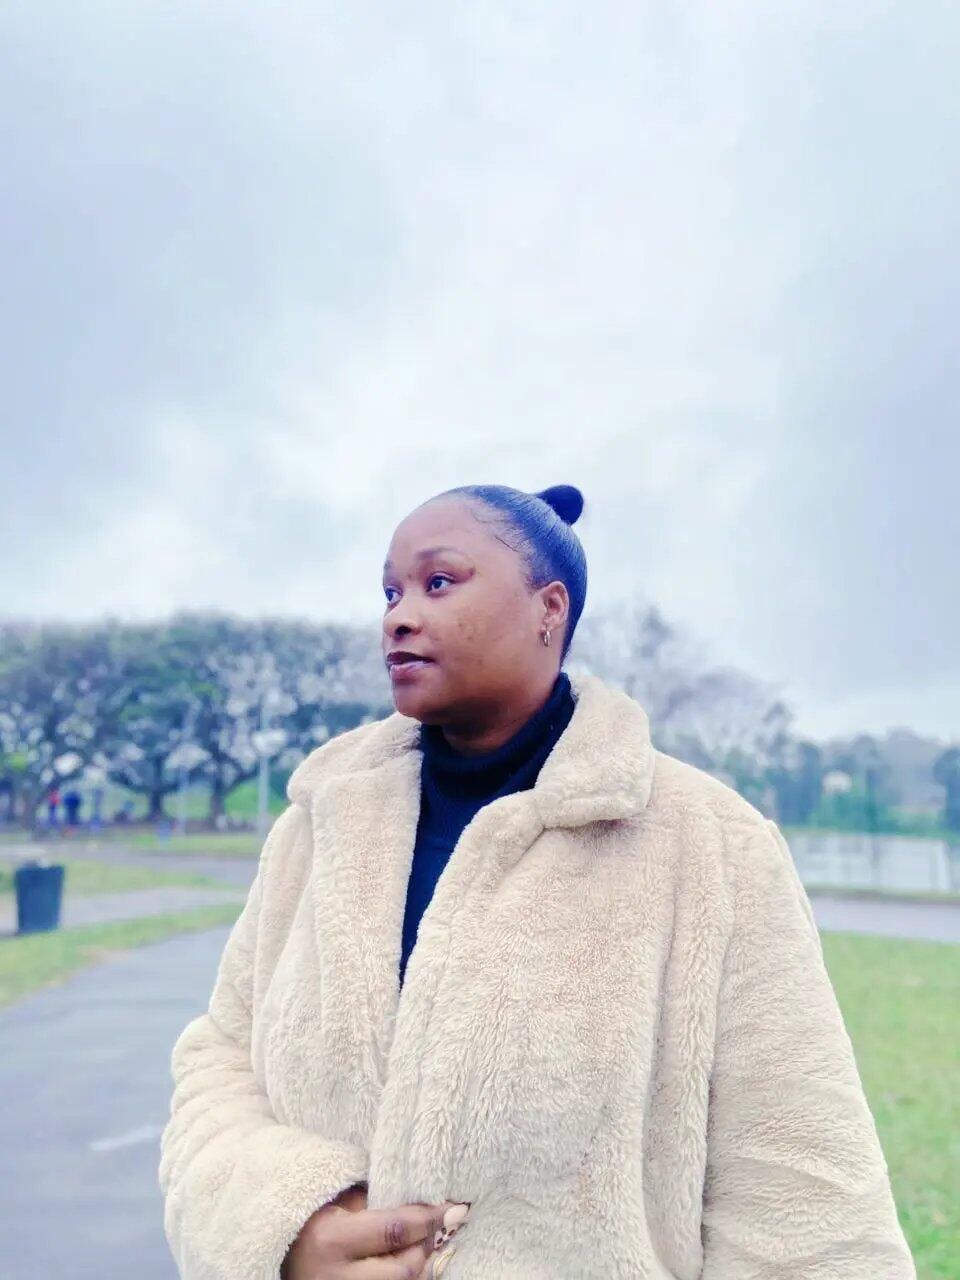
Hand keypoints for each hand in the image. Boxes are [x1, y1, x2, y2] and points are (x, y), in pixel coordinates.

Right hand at [281, 1182, 469, 1278]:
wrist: (284, 1254)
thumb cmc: (316, 1218)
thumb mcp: (341, 1203)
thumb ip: (380, 1202)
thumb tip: (432, 1205)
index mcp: (332, 1239)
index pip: (396, 1229)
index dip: (430, 1218)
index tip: (456, 1208)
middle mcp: (337, 1278)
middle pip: (406, 1267)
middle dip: (425, 1246)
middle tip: (429, 1227)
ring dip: (420, 1266)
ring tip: (417, 1245)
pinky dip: (408, 1279)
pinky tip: (407, 1263)